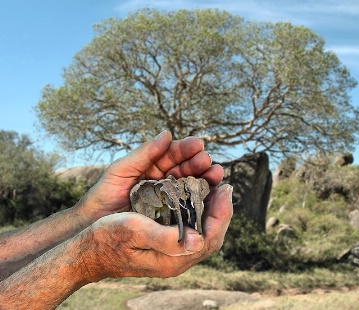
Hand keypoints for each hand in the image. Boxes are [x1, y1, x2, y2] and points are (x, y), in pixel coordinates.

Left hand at [76, 131, 223, 221]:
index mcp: (153, 167)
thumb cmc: (104, 195)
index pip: (173, 155)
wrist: (92, 224)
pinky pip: (187, 208)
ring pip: (190, 187)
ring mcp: (168, 199)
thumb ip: (144, 153)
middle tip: (208, 162)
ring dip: (204, 180)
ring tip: (215, 175)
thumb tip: (167, 134)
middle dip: (199, 164)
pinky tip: (210, 197)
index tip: (198, 145)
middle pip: (186, 170)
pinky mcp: (170, 217)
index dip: (186, 149)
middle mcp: (163, 181)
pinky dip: (199, 201)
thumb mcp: (121, 170)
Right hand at [79, 183, 232, 280]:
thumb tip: (198, 240)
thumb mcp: (133, 231)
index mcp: (172, 259)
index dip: (222, 212)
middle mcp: (176, 258)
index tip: (225, 188)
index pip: (210, 237)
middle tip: (222, 183)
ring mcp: (171, 253)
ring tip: (212, 184)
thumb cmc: (106, 240)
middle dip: (220, 208)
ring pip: (202, 229)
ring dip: (210, 207)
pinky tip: (194, 195)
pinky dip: (197, 209)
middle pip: (211, 233)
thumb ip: (165, 237)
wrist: (86, 253)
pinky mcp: (164, 244)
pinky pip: (190, 227)